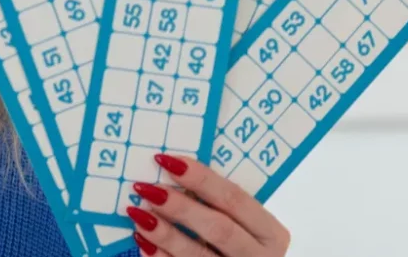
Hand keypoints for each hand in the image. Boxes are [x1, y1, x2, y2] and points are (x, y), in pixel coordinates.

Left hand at [127, 154, 289, 255]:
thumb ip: (215, 201)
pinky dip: (159, 256)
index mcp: (270, 232)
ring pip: (198, 255)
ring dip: (164, 234)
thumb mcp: (239, 221)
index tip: (166, 160)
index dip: (201, 178)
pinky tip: (142, 241)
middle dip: (180, 207)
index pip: (235, 199)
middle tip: (147, 189)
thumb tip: (170, 169)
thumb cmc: (237, 238)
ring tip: (137, 214)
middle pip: (219, 228)